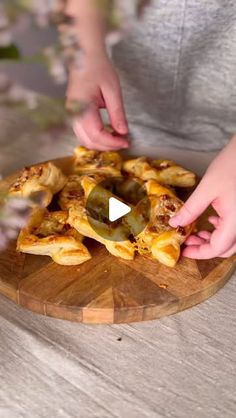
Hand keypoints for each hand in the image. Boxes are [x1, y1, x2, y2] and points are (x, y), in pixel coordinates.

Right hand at [67, 53, 128, 150]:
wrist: (85, 55)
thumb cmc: (98, 67)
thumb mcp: (113, 90)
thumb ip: (117, 113)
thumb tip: (123, 132)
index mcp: (82, 106)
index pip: (96, 134)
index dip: (111, 142)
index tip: (125, 142)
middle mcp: (74, 113)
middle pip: (89, 141)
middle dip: (107, 146)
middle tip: (123, 142)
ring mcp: (72, 114)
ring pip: (84, 140)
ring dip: (101, 143)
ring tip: (117, 138)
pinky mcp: (74, 114)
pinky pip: (83, 133)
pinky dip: (96, 138)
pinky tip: (108, 133)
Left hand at [169, 136, 235, 258]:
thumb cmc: (231, 166)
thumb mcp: (206, 189)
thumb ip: (190, 210)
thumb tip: (174, 223)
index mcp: (235, 222)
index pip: (217, 248)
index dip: (198, 252)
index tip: (183, 250)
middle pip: (226, 248)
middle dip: (205, 247)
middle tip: (188, 241)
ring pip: (231, 240)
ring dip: (214, 239)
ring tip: (197, 232)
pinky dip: (223, 230)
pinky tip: (213, 220)